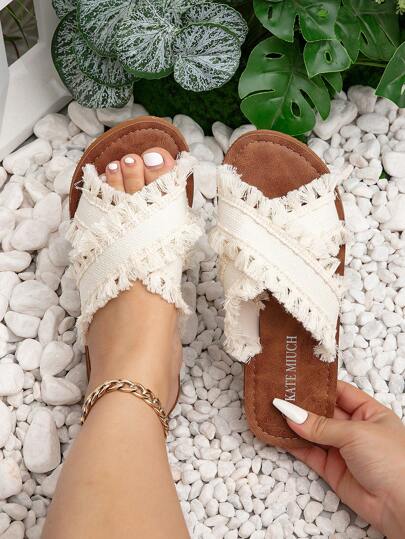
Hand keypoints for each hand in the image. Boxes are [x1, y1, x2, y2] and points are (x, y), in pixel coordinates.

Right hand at [273, 381, 404, 537]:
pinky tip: (278, 435)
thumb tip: (290, 413)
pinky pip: (309, 453)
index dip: (318, 385)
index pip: (339, 392)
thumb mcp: (356, 433)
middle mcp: (355, 429)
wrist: (402, 506)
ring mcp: (343, 450)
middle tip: (278, 393)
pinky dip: (293, 445)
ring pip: (313, 433)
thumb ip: (320, 425)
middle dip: (301, 404)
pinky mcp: (333, 470)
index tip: (295, 377)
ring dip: (294, 425)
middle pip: (323, 412)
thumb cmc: (393, 461)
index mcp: (369, 412)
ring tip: (271, 411)